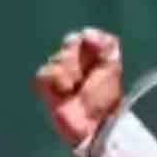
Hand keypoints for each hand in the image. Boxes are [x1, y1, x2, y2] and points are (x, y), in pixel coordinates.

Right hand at [33, 27, 122, 146]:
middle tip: (86, 73)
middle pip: (70, 42)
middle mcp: (76, 61)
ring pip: (58, 57)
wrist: (93, 125)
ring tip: (76, 86)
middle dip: (79, 56)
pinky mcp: (46, 86)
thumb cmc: (105, 99)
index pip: (88, 35)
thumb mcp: (112, 71)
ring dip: (69, 71)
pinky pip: (44, 72)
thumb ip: (106, 47)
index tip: (95, 45)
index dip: (91, 39)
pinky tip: (65, 91)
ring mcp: (60, 72)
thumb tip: (87, 31)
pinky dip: (56, 80)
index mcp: (94, 55)